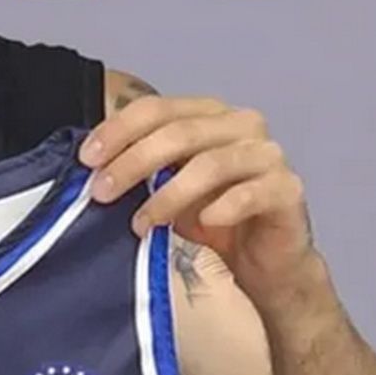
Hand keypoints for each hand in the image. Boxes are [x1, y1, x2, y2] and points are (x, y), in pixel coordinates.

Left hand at [80, 89, 317, 305]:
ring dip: (167, 195)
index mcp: (210, 115)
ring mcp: (269, 155)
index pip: (157, 109)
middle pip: (179, 133)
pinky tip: (199, 226)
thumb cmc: (215, 221)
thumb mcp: (169, 190)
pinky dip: (219, 209)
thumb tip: (94, 168)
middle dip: (133, 162)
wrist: (267, 265)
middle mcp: (242, 125)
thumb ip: (142, 170)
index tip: (88, 159)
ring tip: (140, 223)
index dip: (118, 130)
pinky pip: (249, 194)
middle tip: (101, 192)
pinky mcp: (287, 189)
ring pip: (210, 164)